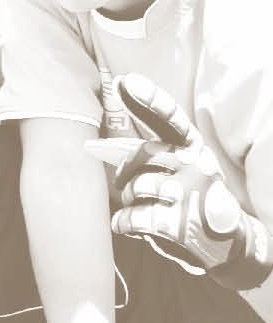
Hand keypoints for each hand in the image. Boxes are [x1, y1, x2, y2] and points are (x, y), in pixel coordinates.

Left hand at [109, 74, 272, 289]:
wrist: (229, 241)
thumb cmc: (192, 195)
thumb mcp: (181, 167)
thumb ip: (145, 152)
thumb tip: (93, 148)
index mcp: (194, 147)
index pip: (170, 118)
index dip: (148, 99)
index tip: (126, 81)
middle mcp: (196, 165)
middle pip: (139, 156)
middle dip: (125, 173)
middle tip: (129, 186)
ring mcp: (189, 194)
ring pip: (133, 188)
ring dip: (129, 201)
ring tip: (145, 208)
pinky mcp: (179, 223)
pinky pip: (131, 217)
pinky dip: (124, 224)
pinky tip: (134, 226)